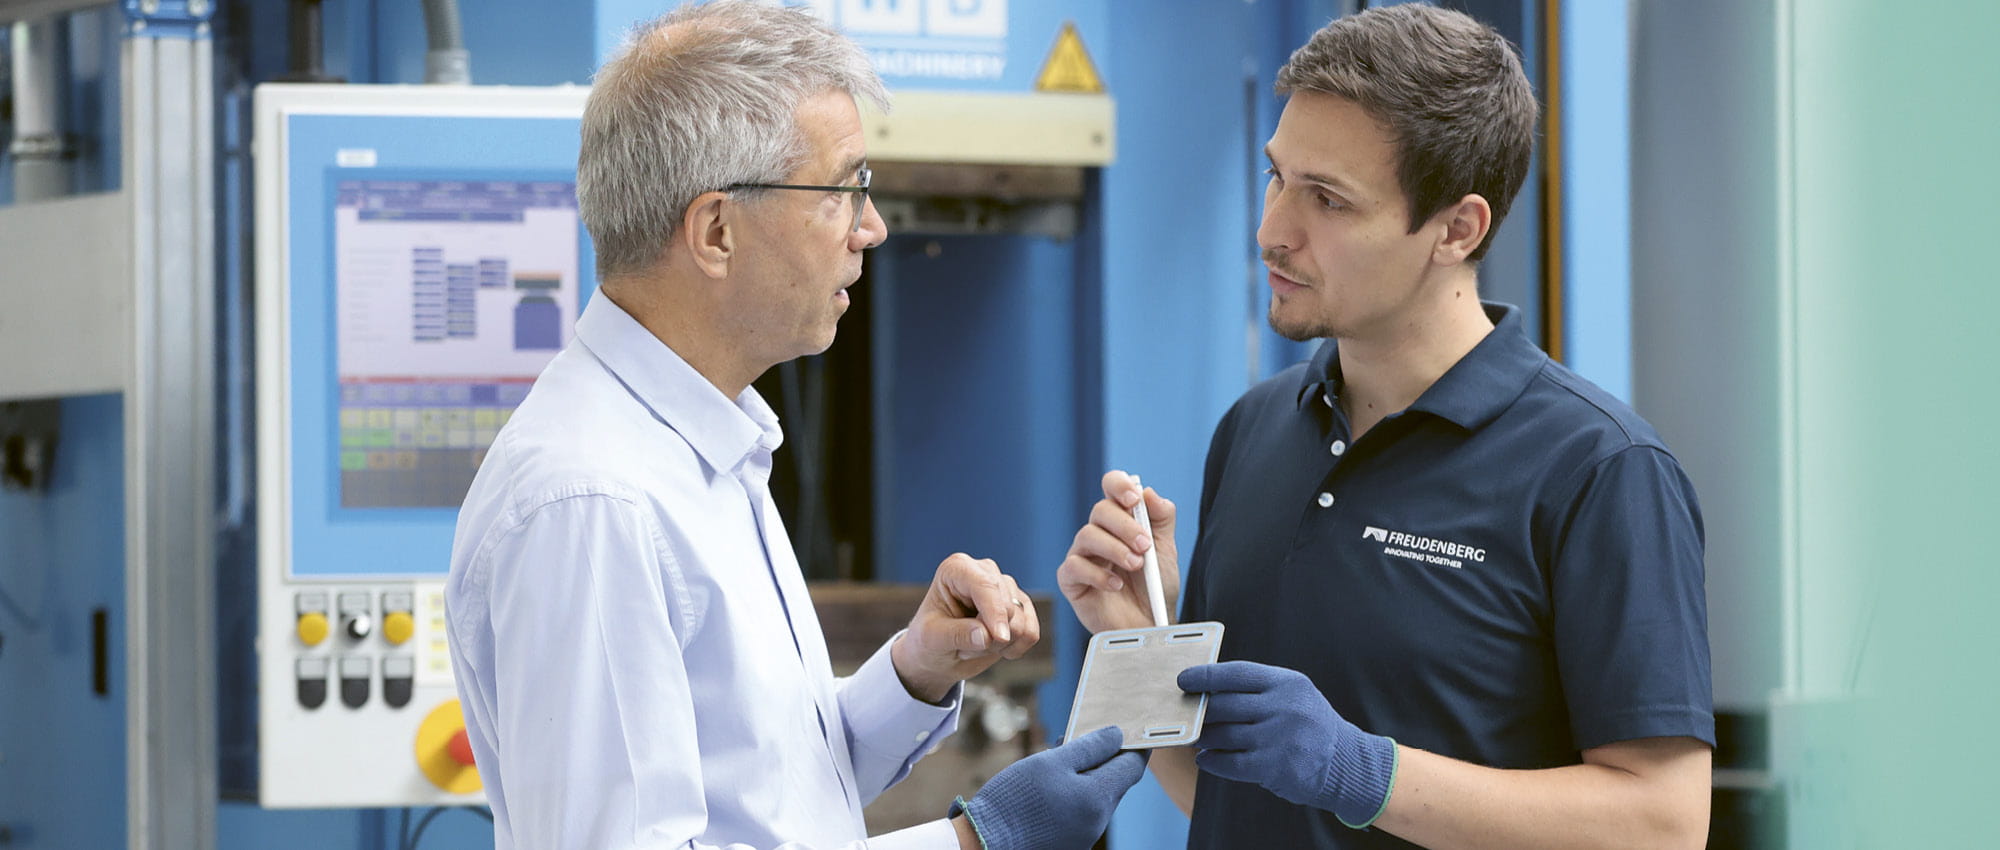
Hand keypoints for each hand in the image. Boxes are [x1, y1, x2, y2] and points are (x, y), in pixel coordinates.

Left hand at [891, 553, 1039, 702]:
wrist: (939, 656)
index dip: (995, 612)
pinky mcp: (1020, 606)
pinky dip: (1016, 648)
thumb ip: (957, 635)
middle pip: (1007, 607)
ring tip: (975, 644)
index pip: (985, 585)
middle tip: (963, 646)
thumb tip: (987, 636)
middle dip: (990, 637)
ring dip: (999, 645)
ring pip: (1021, 622)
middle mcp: (985, 572)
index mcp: (957, 569)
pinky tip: (996, 650)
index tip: (999, 638)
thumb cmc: (928, 642)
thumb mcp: (932, 639)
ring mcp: (1006, 588)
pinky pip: (1031, 633)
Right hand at [954, 726, 1146, 849]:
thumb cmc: (1015, 799)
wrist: (985, 843)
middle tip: (1084, 738)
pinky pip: (1082, 814)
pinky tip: (1051, 786)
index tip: (1132, 730)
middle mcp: (1098, 822)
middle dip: (1105, 759)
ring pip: (1097, 799)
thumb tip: (1117, 735)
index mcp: (1098, 799)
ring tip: (1059, 759)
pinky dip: (1075, 796)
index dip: (1135, 745)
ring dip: (1087, 777)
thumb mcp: (1051, 762)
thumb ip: (1089, 747)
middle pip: (1115, 783)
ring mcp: (1084, 837)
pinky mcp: (1069, 845)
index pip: (1132, 767)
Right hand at [1057, 470, 1179, 632]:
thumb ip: (1162, 518)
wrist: (1152, 624)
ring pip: (1087, 535)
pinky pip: (1074, 566)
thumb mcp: (1166, 549)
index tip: (1134, 500)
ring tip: (1136, 566)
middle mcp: (1099, 533)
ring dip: (1115, 549)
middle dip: (1125, 526)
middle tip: (1145, 546)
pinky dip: (1098, 574)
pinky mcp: (1071, 580)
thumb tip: (1149, 492)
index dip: (1118, 485)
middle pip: (1100, 511)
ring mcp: (1082, 555)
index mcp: (1121, 519)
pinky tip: (1116, 585)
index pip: (1111, 486)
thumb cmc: (1156, 587)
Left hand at [1178, 661, 1397, 828]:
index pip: (1237, 673)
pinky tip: (1206, 759)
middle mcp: (1284, 707)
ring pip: (1222, 735)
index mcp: (1287, 683)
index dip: (1205, 675)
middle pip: (1224, 705)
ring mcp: (1279, 738)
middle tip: (1187, 714)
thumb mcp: (1293, 695)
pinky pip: (1230, 763)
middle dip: (1200, 711)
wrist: (1345, 763)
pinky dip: (1212, 761)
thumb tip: (1206, 691)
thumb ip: (1256, 691)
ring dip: (1204, 738)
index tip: (1183, 679)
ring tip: (1199, 739)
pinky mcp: (1274, 767)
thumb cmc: (1309, 725)